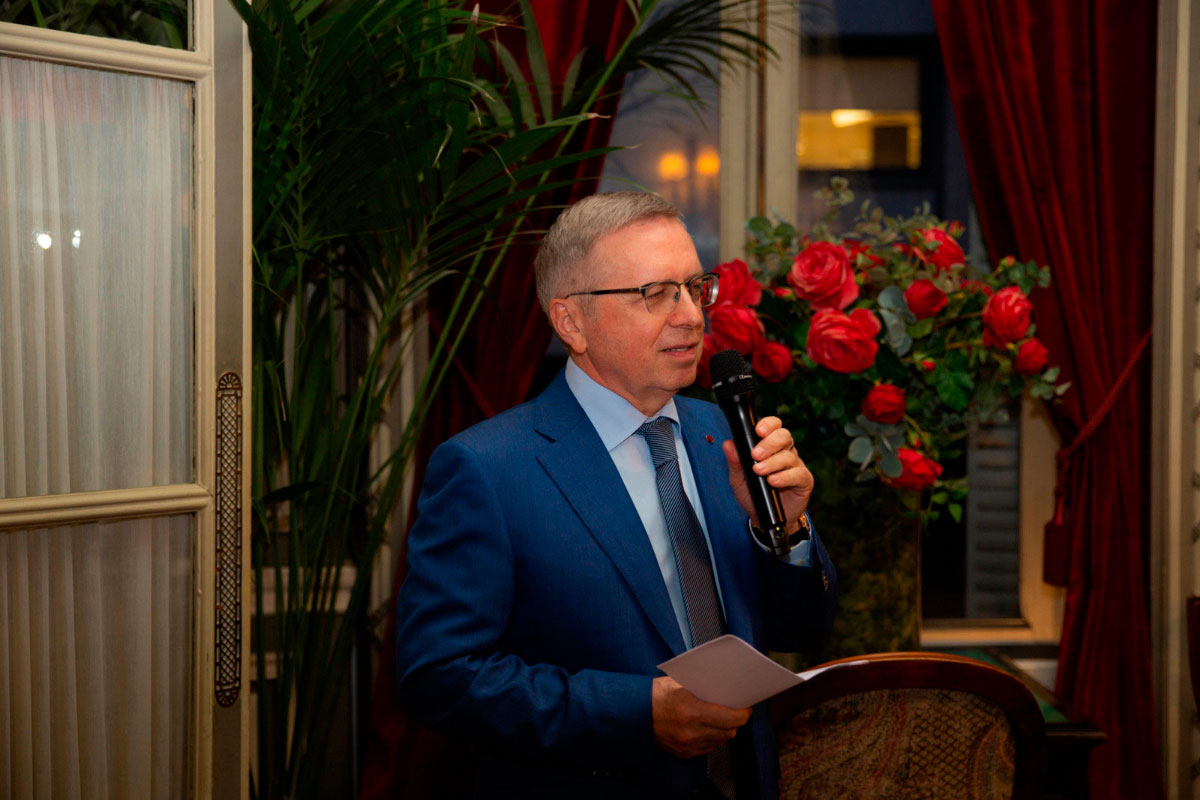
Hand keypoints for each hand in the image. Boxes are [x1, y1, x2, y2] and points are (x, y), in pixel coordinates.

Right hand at [651, 676, 751, 758]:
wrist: (634, 712)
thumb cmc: (656, 694)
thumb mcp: (680, 682)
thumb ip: (703, 687)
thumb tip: (725, 686)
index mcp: (692, 711)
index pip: (731, 718)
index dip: (743, 713)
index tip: (746, 707)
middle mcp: (691, 732)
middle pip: (729, 731)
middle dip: (735, 721)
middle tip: (736, 711)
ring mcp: (687, 745)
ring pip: (720, 741)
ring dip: (724, 730)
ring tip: (722, 719)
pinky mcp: (683, 753)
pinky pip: (708, 748)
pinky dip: (712, 738)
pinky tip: (708, 728)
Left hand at [723, 415, 813, 532]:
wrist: (763, 518)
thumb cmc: (753, 494)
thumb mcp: (739, 478)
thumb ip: (735, 462)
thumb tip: (728, 444)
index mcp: (770, 446)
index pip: (774, 426)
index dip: (768, 424)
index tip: (758, 431)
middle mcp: (785, 452)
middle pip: (784, 436)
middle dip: (769, 443)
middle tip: (756, 455)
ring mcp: (796, 465)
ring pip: (789, 456)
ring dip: (772, 462)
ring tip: (759, 471)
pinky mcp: (804, 480)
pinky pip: (798, 474)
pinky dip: (784, 477)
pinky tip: (773, 481)